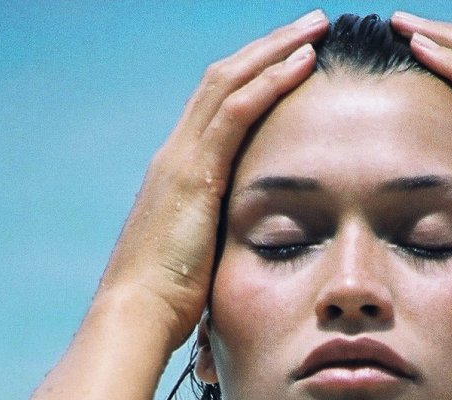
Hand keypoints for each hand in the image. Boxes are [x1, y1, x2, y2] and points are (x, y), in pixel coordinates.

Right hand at [97, 10, 327, 347]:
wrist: (135, 319)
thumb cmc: (167, 310)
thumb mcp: (198, 267)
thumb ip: (219, 248)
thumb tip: (245, 262)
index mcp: (176, 175)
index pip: (215, 107)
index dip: (253, 78)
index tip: (290, 61)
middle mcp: (175, 155)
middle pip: (222, 79)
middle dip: (267, 48)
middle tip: (310, 27)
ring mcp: (181, 160)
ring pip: (230, 81)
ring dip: (275, 50)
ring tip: (315, 29)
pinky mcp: (194, 175)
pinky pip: (235, 112)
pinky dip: (270, 82)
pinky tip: (303, 64)